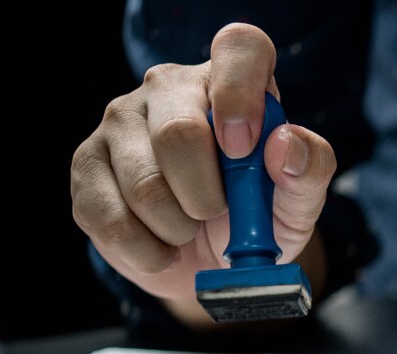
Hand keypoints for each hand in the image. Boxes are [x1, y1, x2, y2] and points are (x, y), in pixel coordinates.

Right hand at [70, 23, 335, 325]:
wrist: (214, 262)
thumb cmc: (261, 216)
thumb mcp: (300, 198)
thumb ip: (310, 167)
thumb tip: (284, 144)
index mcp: (230, 80)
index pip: (240, 47)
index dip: (241, 94)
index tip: (244, 149)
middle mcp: (169, 87)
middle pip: (179, 134)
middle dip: (207, 197)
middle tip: (218, 214)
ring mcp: (120, 120)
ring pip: (144, 185)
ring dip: (179, 229)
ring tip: (190, 229)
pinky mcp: (86, 164)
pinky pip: (111, 219)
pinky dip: (148, 251)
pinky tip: (163, 246)